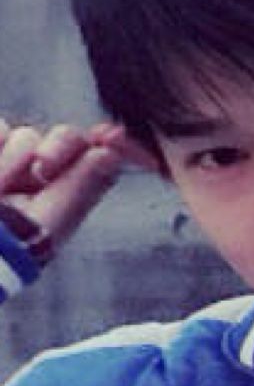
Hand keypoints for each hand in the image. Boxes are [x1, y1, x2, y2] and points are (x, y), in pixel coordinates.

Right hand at [0, 119, 157, 247]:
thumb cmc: (0, 250)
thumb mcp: (43, 224)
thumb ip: (78, 188)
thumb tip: (111, 156)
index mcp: (63, 200)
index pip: (95, 160)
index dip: (106, 144)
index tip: (108, 135)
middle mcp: (36, 181)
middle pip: (66, 139)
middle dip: (59, 147)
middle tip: (43, 167)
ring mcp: (8, 166)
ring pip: (25, 136)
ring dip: (12, 159)